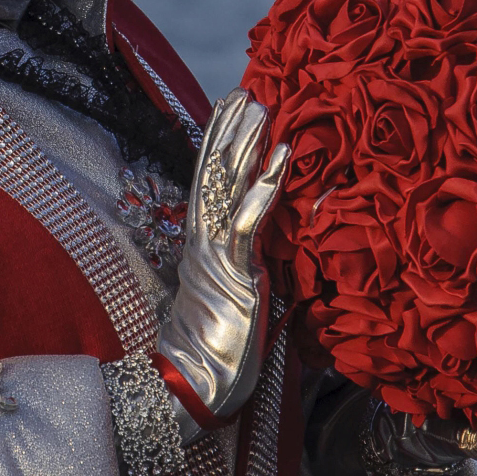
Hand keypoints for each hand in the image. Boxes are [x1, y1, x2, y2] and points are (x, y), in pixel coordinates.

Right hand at [155, 88, 289, 421]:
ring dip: (246, 144)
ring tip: (263, 108)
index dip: (219, 141)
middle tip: (245, 90)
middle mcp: (203, 240)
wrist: (194, 385)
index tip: (231, 106)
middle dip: (228, 130)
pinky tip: (282, 156)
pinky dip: (266, 185)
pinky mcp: (234, 271)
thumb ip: (238, 264)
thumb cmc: (215, 349)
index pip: (209, 181)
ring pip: (227, 186)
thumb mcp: (229, 295)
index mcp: (201, 243)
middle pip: (213, 173)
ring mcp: (216, 253)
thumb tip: (255, 247)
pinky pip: (250, 221)